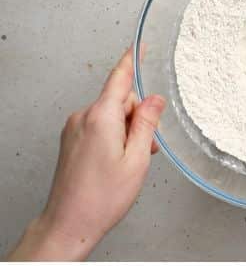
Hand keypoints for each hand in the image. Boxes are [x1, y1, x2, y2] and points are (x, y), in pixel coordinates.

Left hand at [9, 49, 164, 260]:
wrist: (71, 220)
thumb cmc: (103, 196)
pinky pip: (99, 127)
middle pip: (119, 100)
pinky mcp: (71, 140)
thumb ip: (146, 125)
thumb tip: (154, 100)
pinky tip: (118, 163)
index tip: (140, 45)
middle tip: (146, 149)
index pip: (120, 79)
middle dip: (138, 117)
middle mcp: (83, 117)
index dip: (132, 61)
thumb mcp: (137, 160)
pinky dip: (114, 138)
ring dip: (127, 131)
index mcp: (101, 117)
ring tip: (130, 163)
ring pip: (110, 116)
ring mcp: (74, 128)